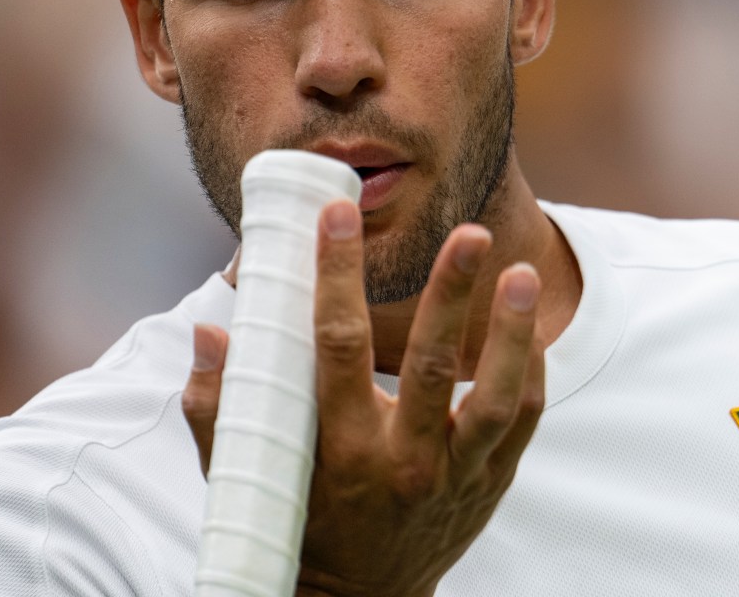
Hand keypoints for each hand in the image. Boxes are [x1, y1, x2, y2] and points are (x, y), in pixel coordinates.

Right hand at [183, 199, 544, 596]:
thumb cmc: (301, 522)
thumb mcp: (250, 476)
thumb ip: (219, 408)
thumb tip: (210, 333)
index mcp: (341, 449)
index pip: (337, 347)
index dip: (336, 276)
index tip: (335, 217)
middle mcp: (404, 462)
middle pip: (429, 367)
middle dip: (450, 293)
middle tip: (470, 234)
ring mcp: (456, 475)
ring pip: (494, 399)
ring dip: (510, 333)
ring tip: (520, 273)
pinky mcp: (491, 481)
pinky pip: (521, 419)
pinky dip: (529, 367)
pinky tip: (528, 322)